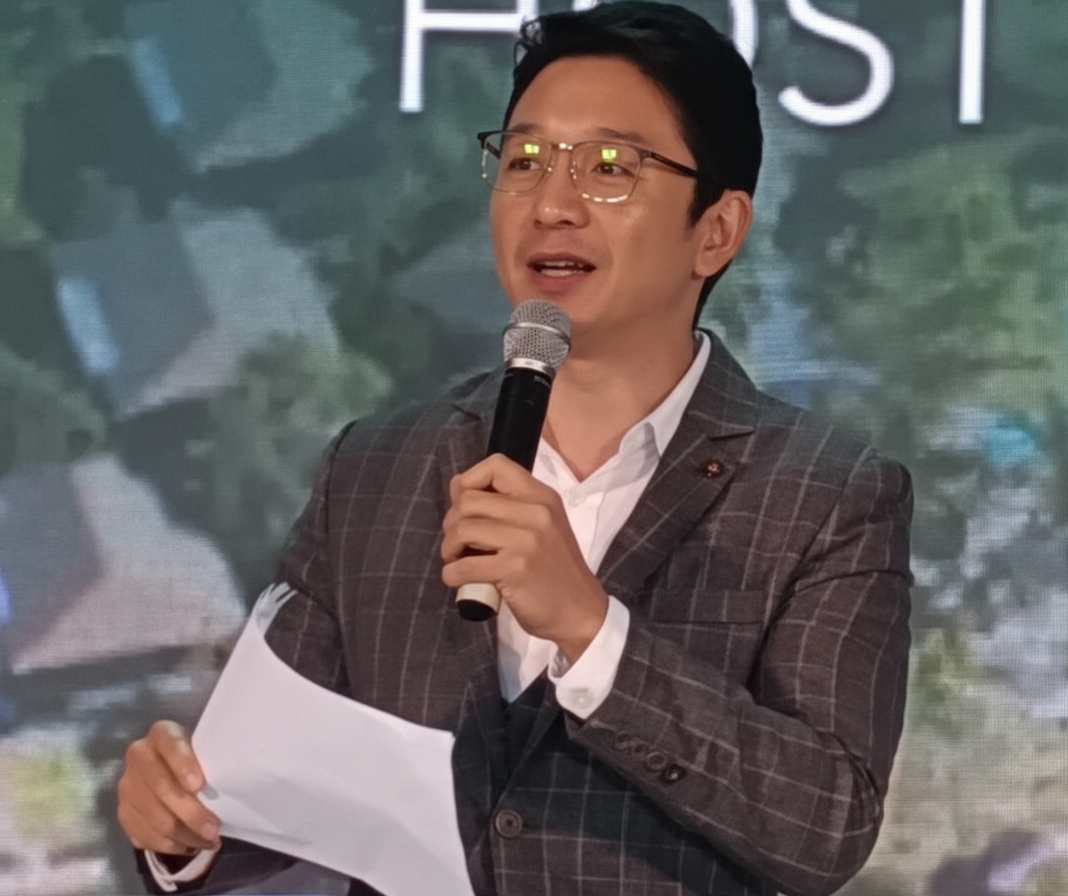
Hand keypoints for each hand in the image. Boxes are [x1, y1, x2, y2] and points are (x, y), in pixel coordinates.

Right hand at [117, 720, 221, 857]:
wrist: (167, 766)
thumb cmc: (197, 757)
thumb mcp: (204, 749)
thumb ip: (209, 760)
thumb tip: (229, 789)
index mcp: (162, 733)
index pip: (170, 744)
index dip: (183, 764)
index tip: (199, 785)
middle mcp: (139, 756)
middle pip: (162, 788)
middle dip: (191, 813)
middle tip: (214, 830)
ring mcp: (127, 786)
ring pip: (155, 818)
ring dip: (185, 835)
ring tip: (209, 842)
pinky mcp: (123, 812)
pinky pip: (145, 835)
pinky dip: (171, 845)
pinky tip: (190, 846)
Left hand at [441, 454, 607, 661]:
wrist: (579, 610)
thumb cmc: (554, 569)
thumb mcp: (542, 526)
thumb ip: (510, 506)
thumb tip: (459, 492)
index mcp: (541, 496)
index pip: (495, 465)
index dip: (468, 481)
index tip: (465, 507)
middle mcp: (535, 512)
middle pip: (468, 500)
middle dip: (451, 522)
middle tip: (457, 543)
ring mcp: (525, 540)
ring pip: (462, 529)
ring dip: (449, 548)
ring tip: (457, 559)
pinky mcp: (514, 569)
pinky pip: (464, 566)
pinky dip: (451, 574)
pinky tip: (457, 579)